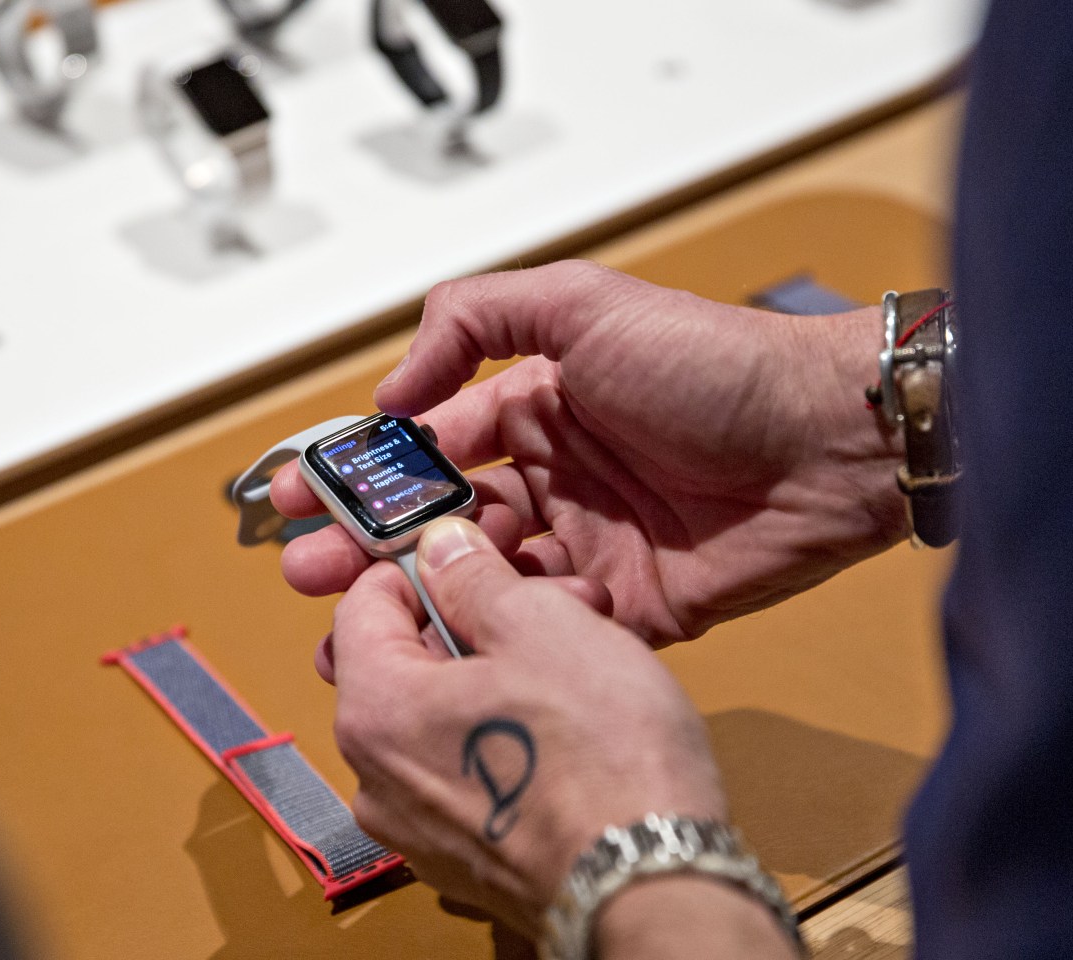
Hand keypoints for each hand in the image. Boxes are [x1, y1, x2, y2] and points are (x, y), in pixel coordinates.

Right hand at [275, 261, 905, 645]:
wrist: (827, 441)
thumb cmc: (716, 363)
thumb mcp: (582, 304)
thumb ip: (474, 319)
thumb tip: (396, 388)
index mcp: (536, 408)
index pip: (429, 447)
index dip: (365, 472)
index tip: (307, 493)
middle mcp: (555, 478)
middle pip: (440, 522)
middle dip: (369, 545)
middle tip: (308, 568)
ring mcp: (587, 545)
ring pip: (481, 582)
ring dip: (420, 599)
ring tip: (358, 620)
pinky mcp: (627, 606)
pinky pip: (549, 627)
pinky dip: (504, 633)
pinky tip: (459, 634)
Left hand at [328, 517, 725, 937]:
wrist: (651, 887)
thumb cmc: (601, 759)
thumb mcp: (541, 625)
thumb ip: (474, 577)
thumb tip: (440, 549)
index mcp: (374, 711)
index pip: (361, 603)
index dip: (418, 565)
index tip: (469, 553)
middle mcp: (375, 778)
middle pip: (403, 662)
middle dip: (474, 619)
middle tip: (549, 600)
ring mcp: (416, 827)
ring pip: (441, 716)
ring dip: (498, 673)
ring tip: (578, 654)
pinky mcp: (462, 859)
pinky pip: (466, 770)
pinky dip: (503, 733)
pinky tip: (569, 720)